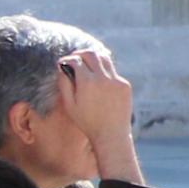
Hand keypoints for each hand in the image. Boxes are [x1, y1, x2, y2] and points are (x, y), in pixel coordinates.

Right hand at [59, 48, 138, 179]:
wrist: (111, 134)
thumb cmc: (86, 121)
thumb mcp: (69, 103)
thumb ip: (64, 82)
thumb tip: (63, 65)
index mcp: (88, 82)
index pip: (75, 60)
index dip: (66, 60)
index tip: (63, 63)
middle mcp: (104, 78)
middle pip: (91, 54)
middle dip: (80, 54)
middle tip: (75, 58)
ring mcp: (117, 81)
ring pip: (105, 59)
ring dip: (94, 59)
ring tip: (86, 64)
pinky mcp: (125, 85)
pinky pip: (113, 72)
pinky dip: (104, 72)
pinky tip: (98, 81)